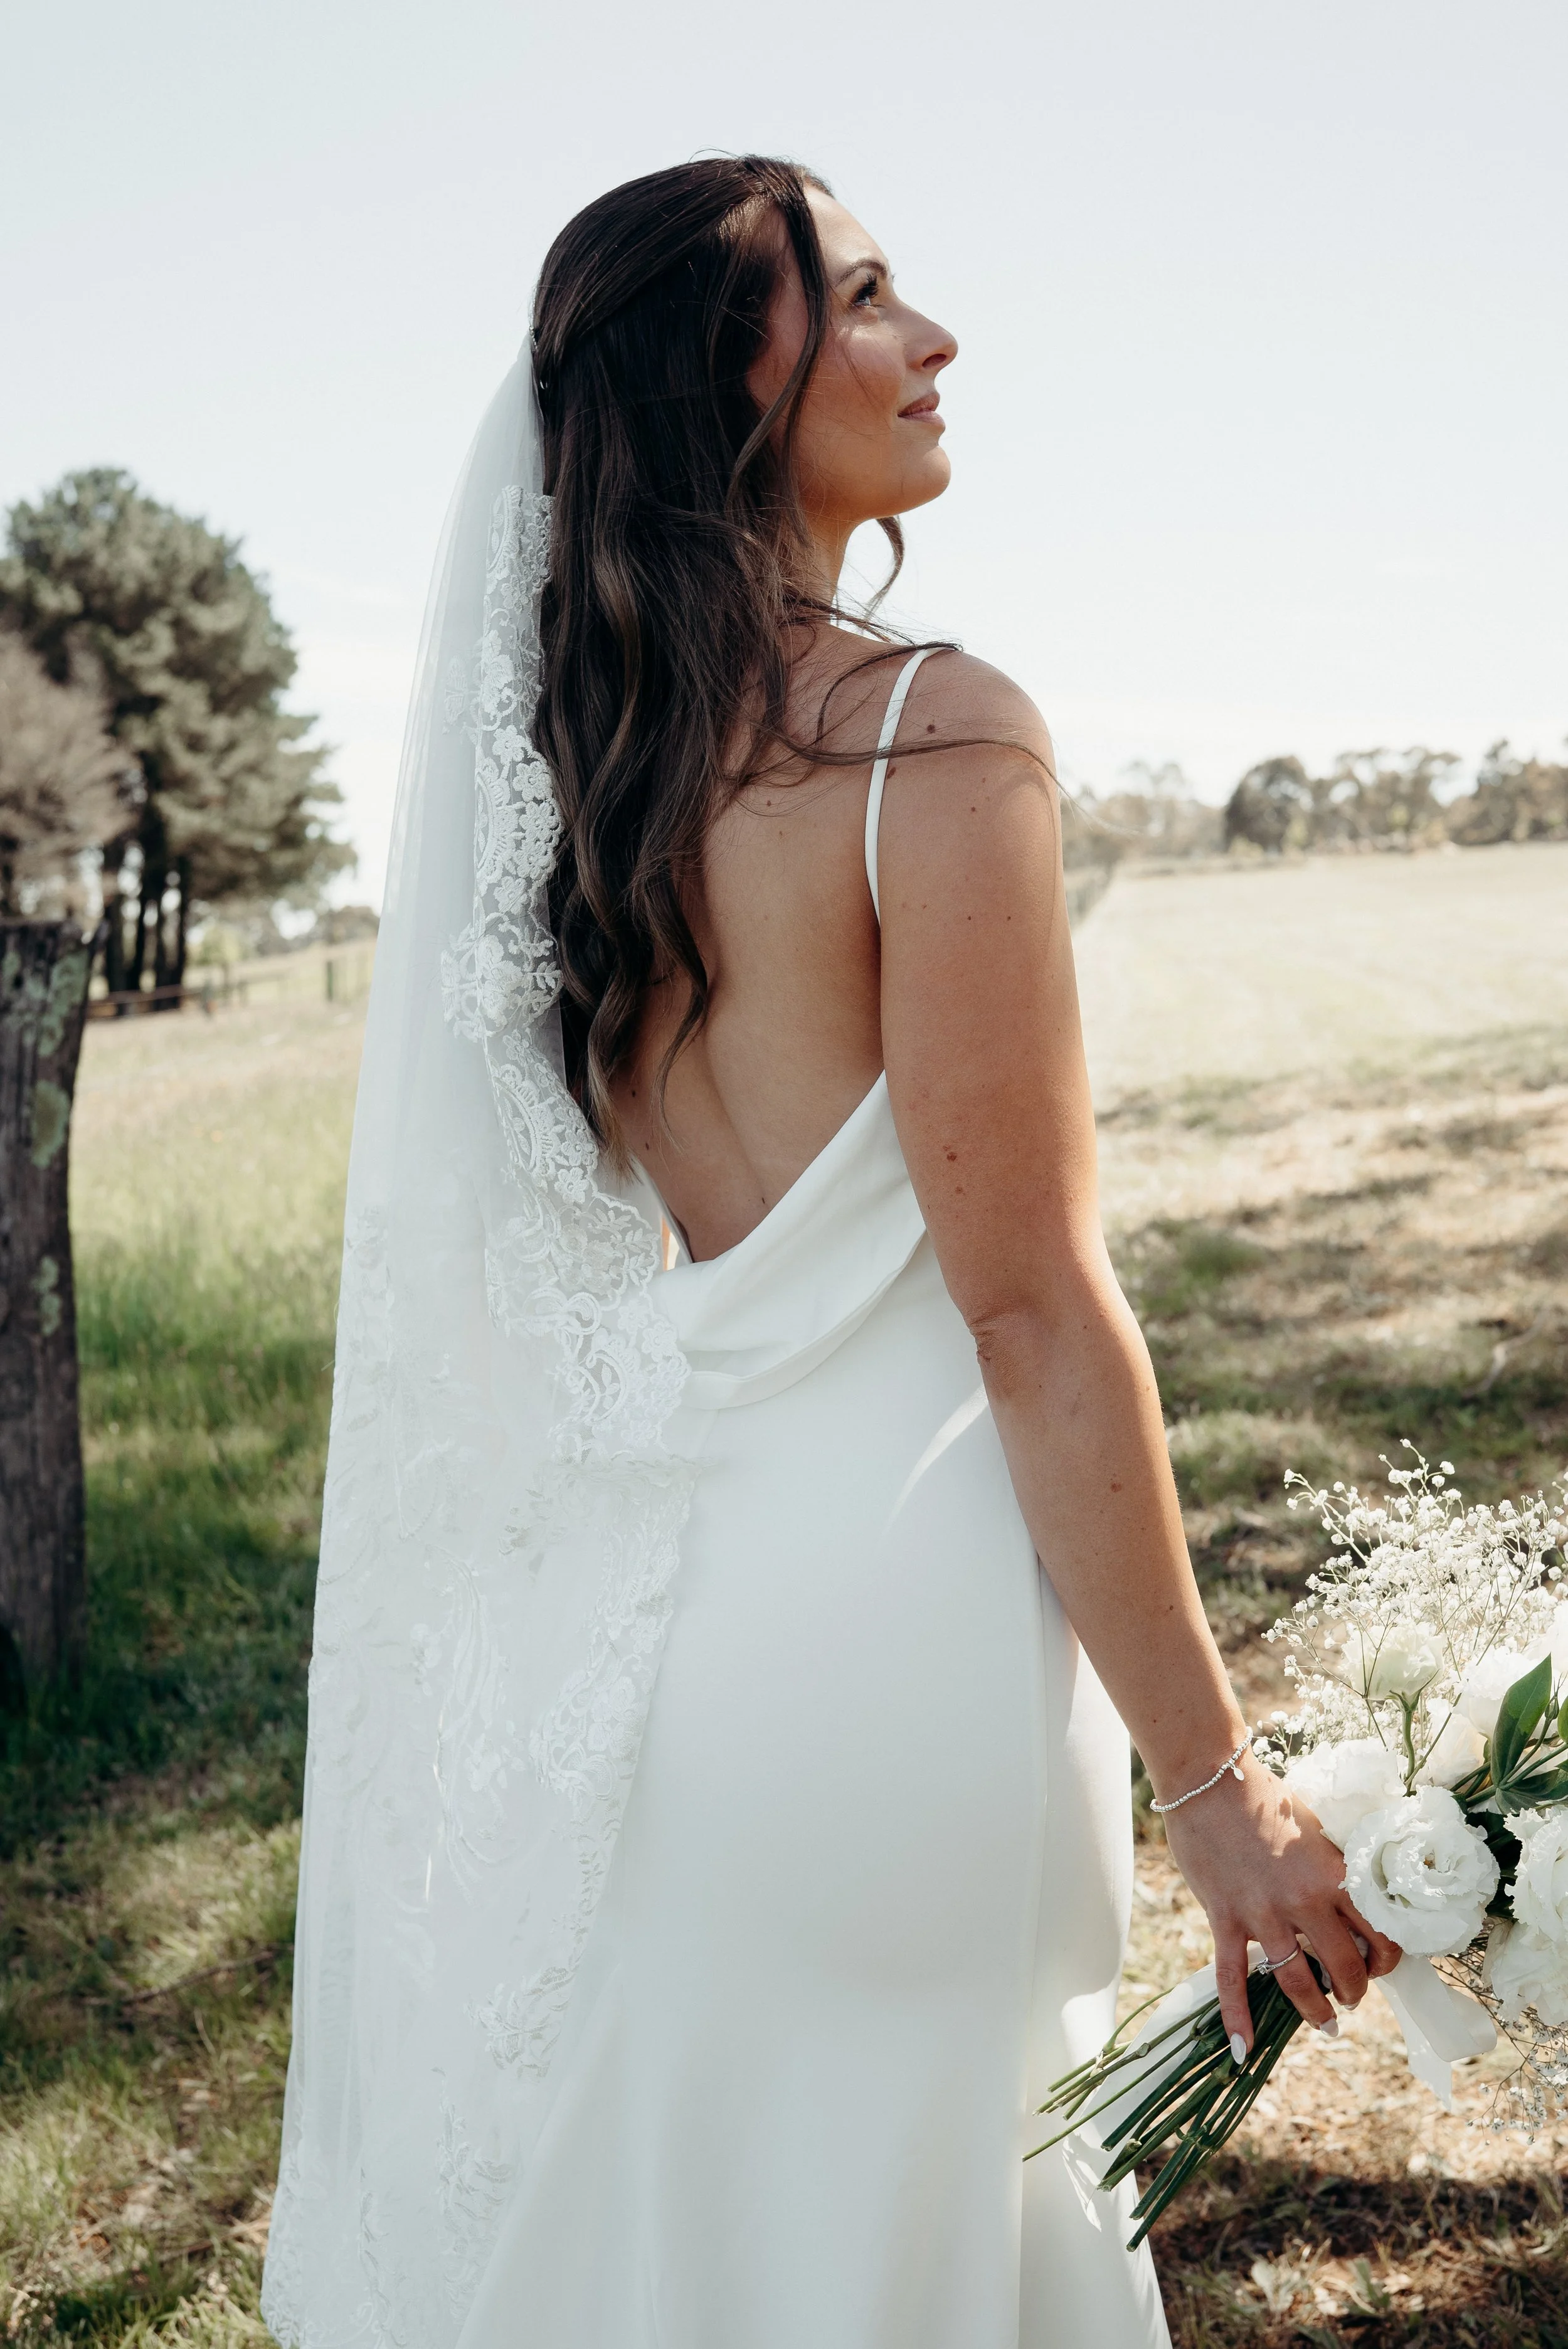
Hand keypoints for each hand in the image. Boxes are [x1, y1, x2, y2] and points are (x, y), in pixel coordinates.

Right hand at [1160, 1751, 1402, 2054]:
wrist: (1212, 1781)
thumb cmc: (1267, 1796)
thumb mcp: (1316, 1827)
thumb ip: (1334, 1866)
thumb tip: (1351, 1896)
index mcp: (1335, 1875)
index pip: (1380, 1934)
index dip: (1387, 1959)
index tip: (1381, 1963)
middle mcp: (1305, 1901)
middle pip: (1344, 1967)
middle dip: (1355, 1990)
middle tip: (1352, 1994)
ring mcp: (1263, 1914)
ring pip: (1297, 1982)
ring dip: (1316, 2011)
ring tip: (1327, 2023)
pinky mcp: (1226, 1919)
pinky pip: (1232, 1978)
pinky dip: (1237, 2017)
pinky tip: (1242, 2050)